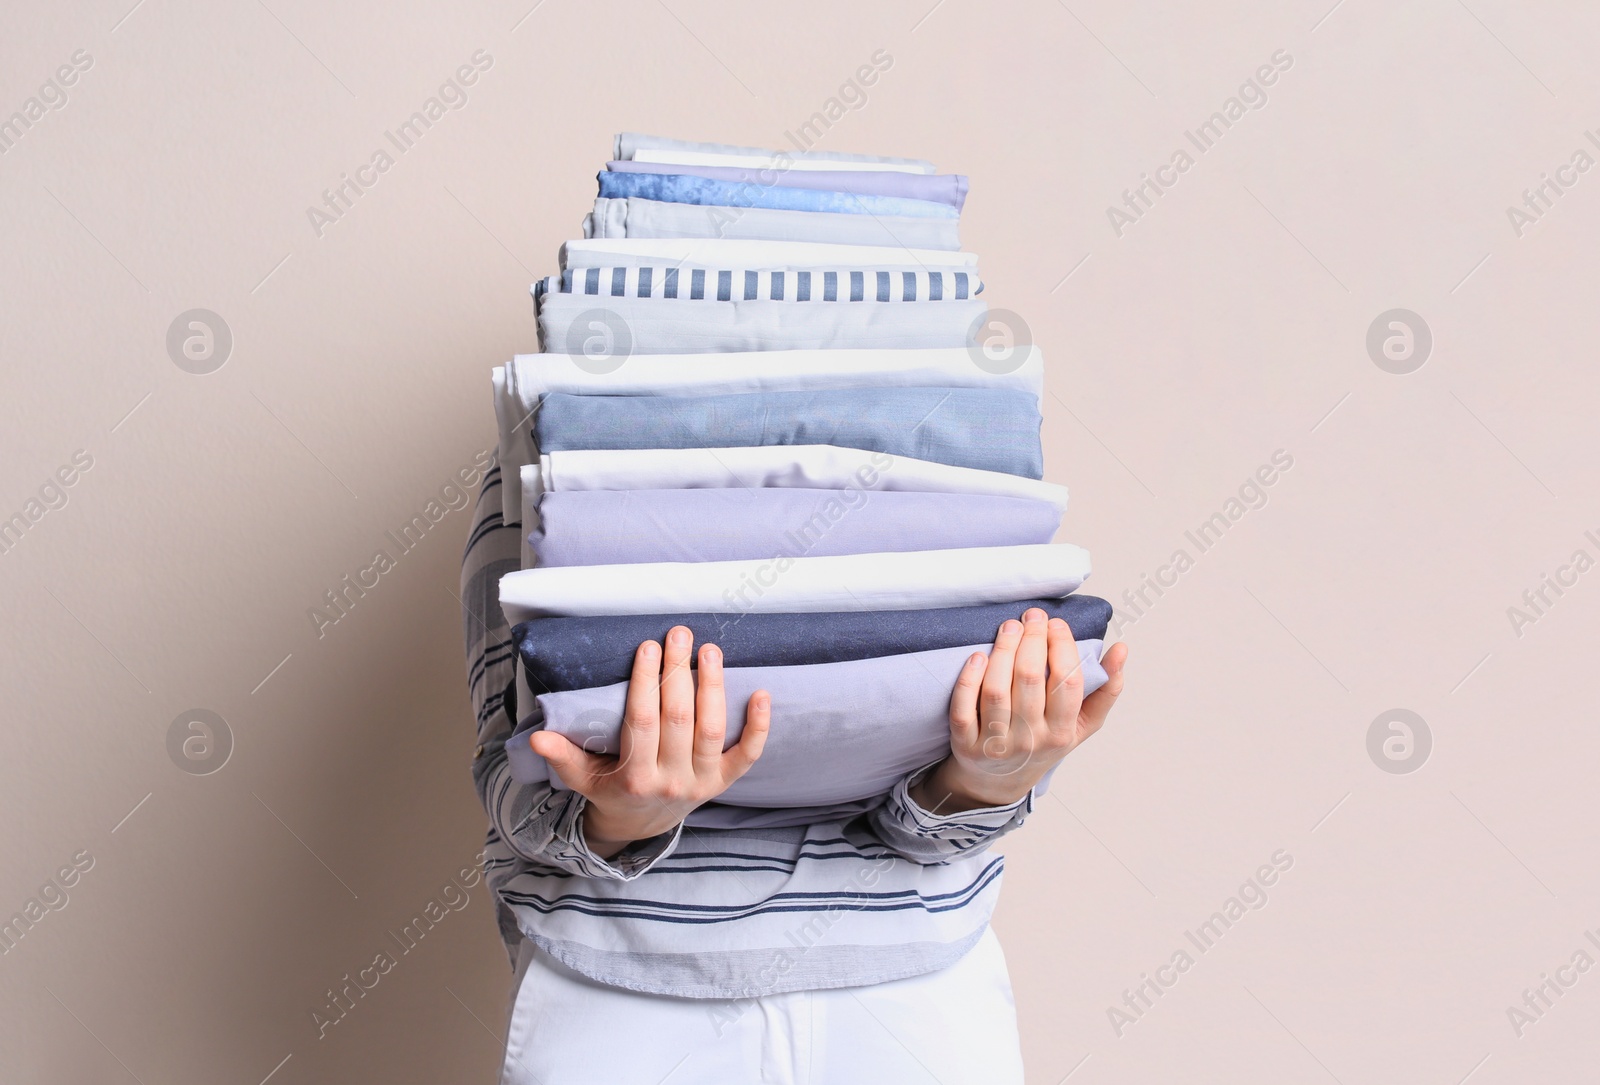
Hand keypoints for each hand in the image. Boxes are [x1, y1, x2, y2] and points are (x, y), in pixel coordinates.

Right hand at [529, 627, 769, 858]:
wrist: (642, 826)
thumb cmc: (611, 789)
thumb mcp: (582, 777)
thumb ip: (563, 757)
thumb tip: (536, 738)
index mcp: (635, 777)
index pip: (643, 721)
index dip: (646, 683)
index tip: (647, 646)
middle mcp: (672, 780)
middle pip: (679, 719)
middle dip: (679, 673)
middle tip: (679, 634)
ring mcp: (702, 782)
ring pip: (712, 730)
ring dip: (714, 687)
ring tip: (710, 650)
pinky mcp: (723, 782)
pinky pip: (747, 755)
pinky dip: (758, 727)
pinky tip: (762, 693)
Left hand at [910, 607, 1127, 812]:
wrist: (1001, 781)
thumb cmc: (1045, 742)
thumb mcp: (1082, 724)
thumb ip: (1105, 689)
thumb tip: (1121, 649)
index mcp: (1061, 731)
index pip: (1066, 682)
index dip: (1062, 647)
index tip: (1057, 624)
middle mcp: (1029, 739)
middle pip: (1029, 678)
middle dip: (1031, 639)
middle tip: (1032, 617)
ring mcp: (995, 744)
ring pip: (996, 689)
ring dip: (1002, 650)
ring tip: (1010, 627)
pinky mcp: (965, 745)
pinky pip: (963, 707)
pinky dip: (969, 679)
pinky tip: (978, 655)